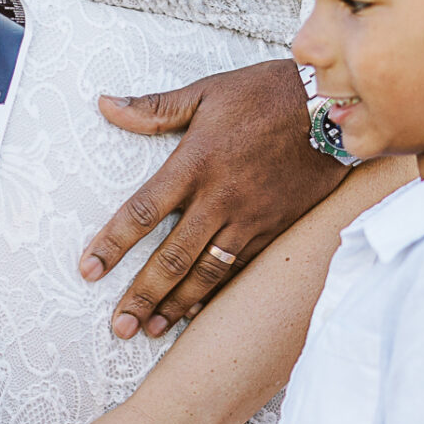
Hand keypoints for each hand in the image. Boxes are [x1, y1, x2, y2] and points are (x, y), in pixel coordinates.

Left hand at [80, 59, 346, 338]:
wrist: (334, 107)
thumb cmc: (264, 95)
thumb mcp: (205, 93)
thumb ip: (153, 109)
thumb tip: (104, 104)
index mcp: (194, 165)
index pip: (142, 212)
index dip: (112, 244)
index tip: (88, 271)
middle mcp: (219, 199)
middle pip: (172, 257)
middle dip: (142, 295)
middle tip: (119, 327)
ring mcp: (249, 218)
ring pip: (206, 272)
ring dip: (176, 305)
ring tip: (150, 330)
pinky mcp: (275, 228)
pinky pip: (240, 269)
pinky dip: (216, 294)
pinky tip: (195, 314)